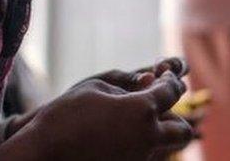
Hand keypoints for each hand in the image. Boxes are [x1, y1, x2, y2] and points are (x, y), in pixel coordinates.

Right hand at [3, 57, 189, 139]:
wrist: (46, 152)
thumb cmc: (66, 114)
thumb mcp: (96, 87)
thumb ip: (128, 84)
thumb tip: (150, 83)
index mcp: (142, 110)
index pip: (170, 92)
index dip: (170, 81)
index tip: (164, 76)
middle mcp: (147, 137)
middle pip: (182, 130)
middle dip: (176, 116)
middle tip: (159, 107)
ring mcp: (139, 157)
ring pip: (166, 147)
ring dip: (159, 131)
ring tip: (136, 121)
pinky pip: (145, 154)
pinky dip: (140, 143)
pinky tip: (119, 134)